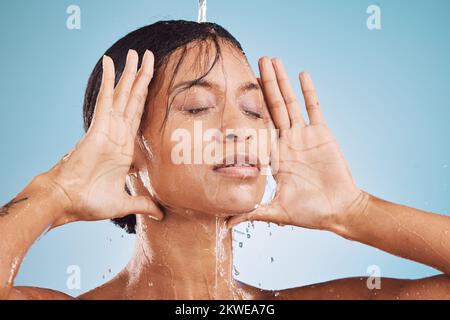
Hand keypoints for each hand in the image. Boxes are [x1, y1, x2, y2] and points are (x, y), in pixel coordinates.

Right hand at [45, 49, 162, 225]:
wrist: (68, 203)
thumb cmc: (89, 202)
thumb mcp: (124, 202)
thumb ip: (143, 204)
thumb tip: (160, 214)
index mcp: (124, 148)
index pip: (138, 116)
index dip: (146, 98)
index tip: (153, 83)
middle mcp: (117, 133)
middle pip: (133, 100)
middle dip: (142, 78)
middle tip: (150, 56)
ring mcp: (108, 128)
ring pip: (122, 95)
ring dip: (131, 74)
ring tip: (138, 53)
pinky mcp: (98, 128)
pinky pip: (105, 99)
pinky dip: (108, 80)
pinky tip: (110, 62)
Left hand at [227, 57, 366, 231]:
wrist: (339, 210)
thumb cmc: (310, 213)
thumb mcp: (277, 212)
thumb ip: (253, 214)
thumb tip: (226, 224)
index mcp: (274, 157)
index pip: (257, 128)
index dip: (247, 110)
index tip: (234, 93)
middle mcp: (286, 142)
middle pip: (271, 108)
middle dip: (264, 85)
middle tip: (255, 61)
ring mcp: (304, 136)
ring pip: (289, 103)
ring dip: (281, 82)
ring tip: (273, 60)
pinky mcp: (322, 134)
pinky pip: (314, 109)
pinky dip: (308, 92)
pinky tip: (301, 74)